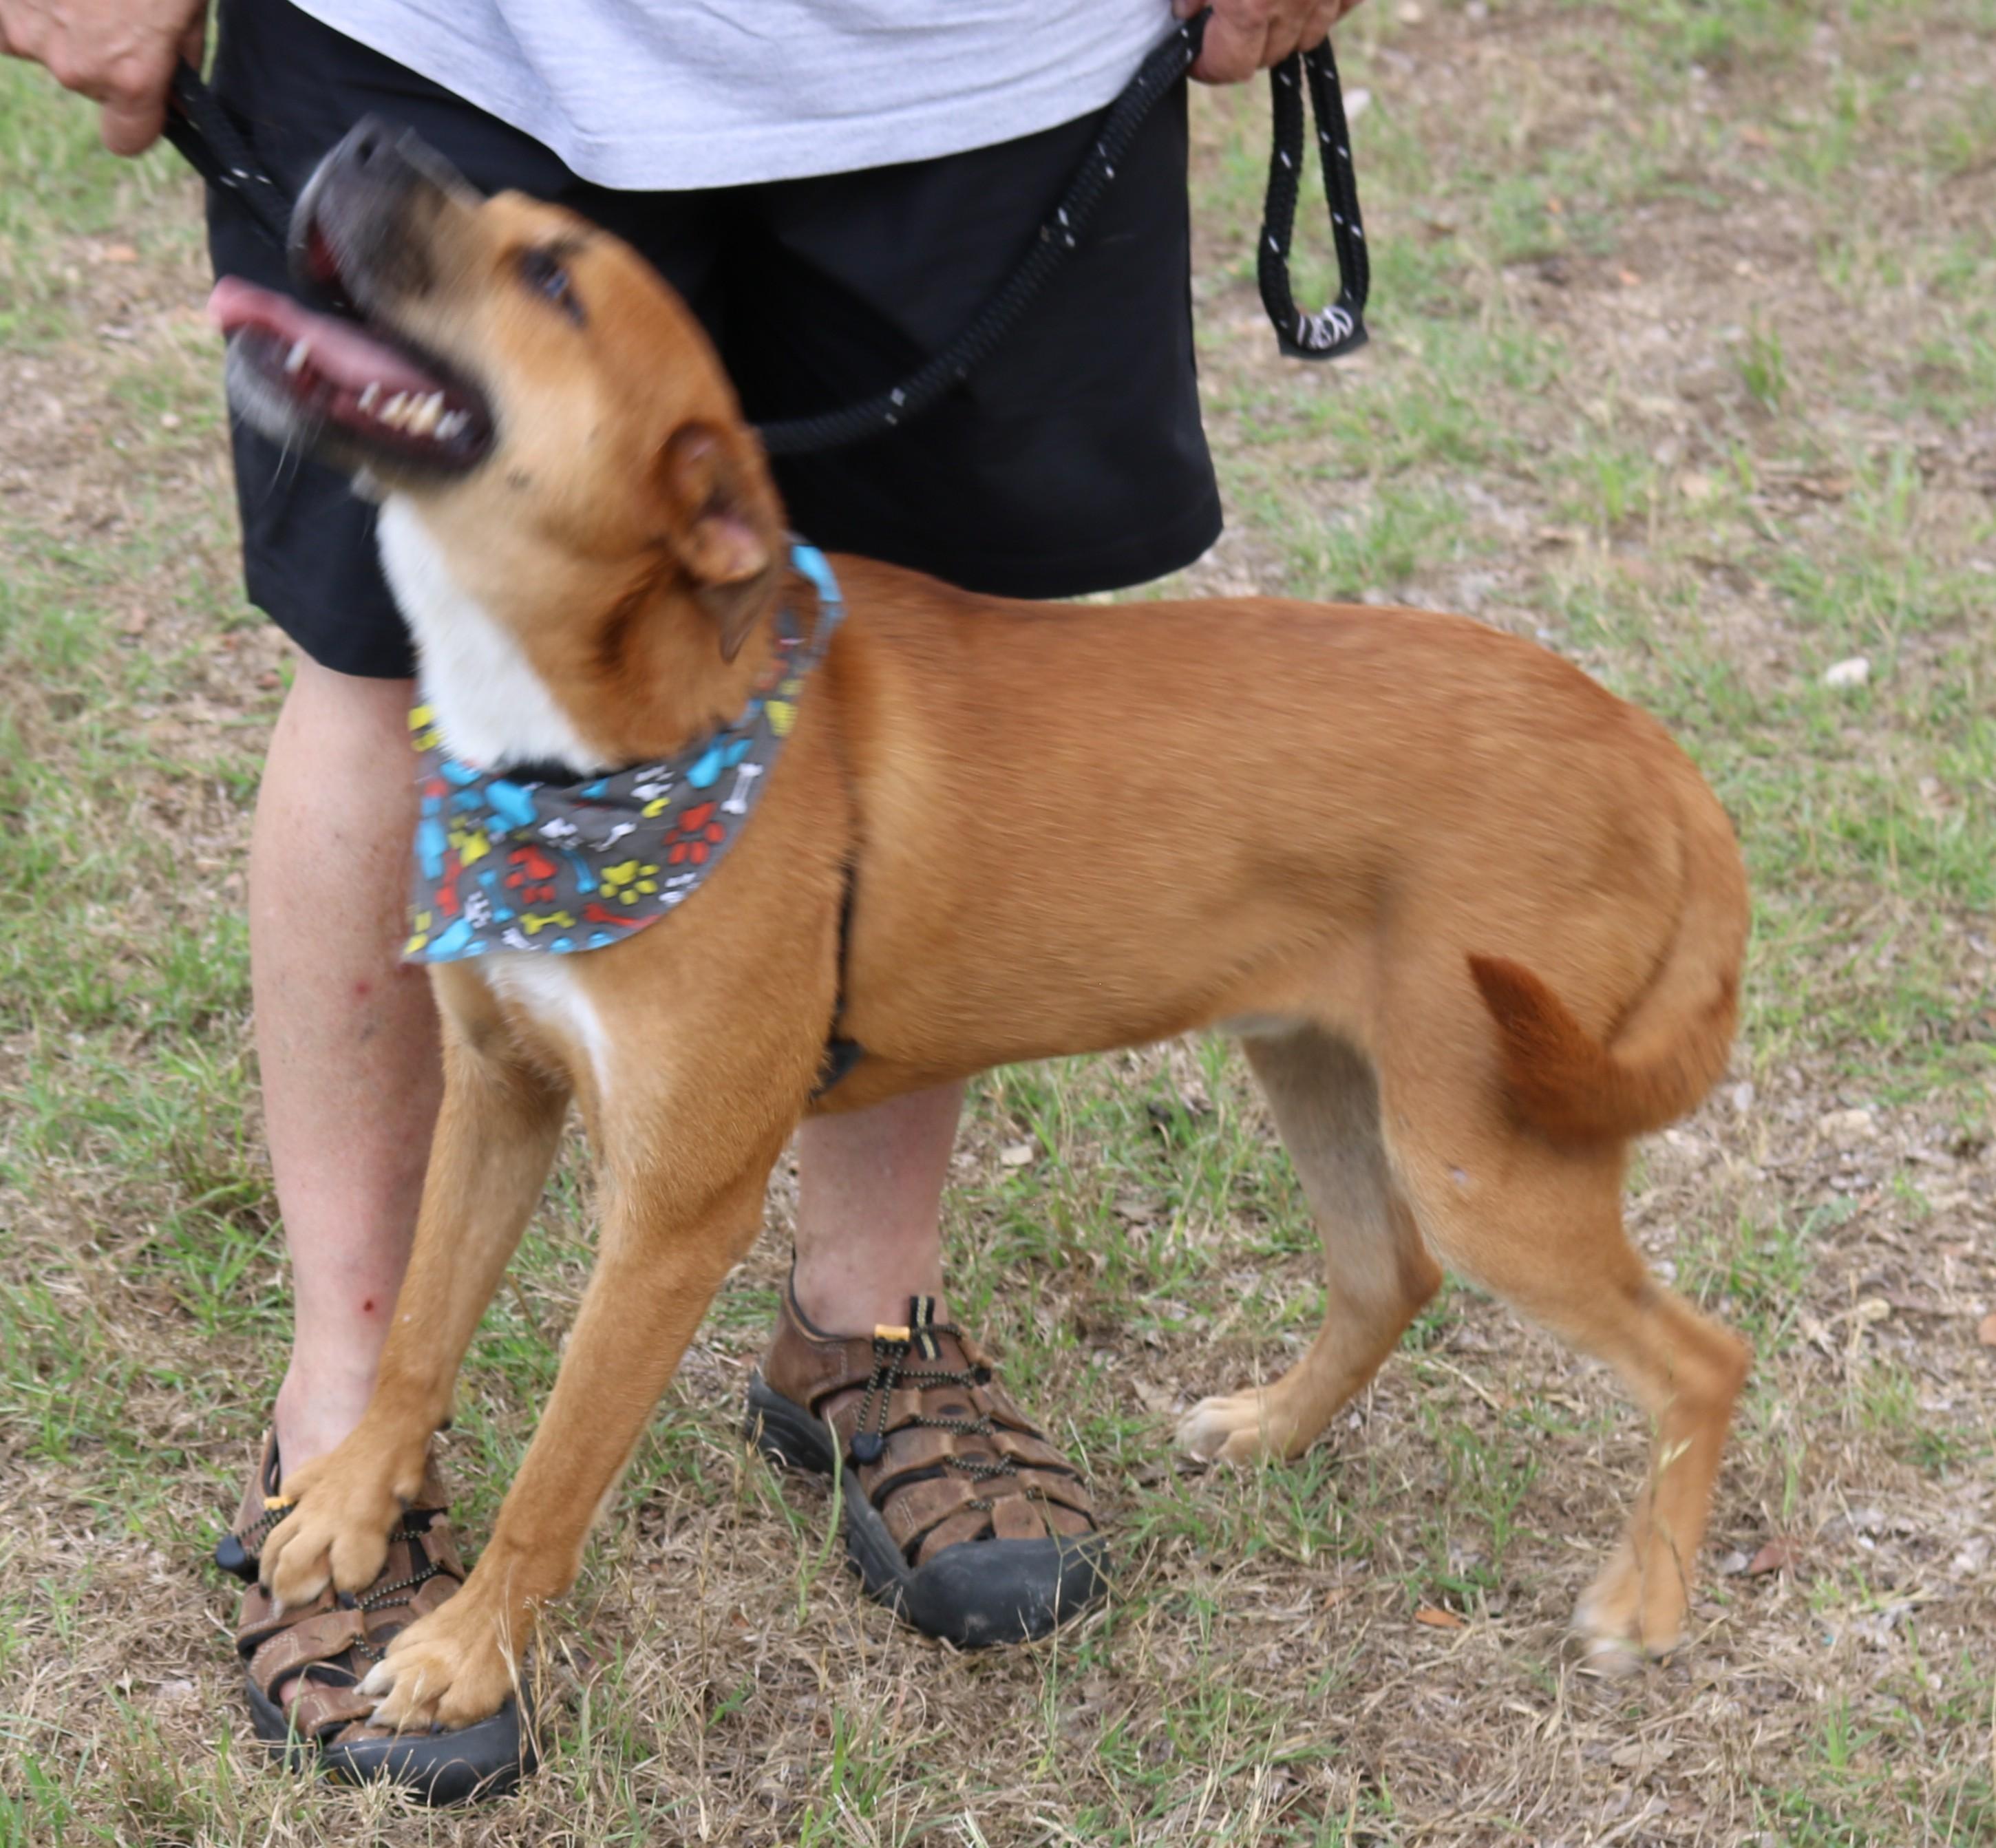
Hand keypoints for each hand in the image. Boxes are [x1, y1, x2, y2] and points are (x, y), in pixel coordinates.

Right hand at [0, 0, 206, 154]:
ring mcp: (29, 31)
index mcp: (131, 79)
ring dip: (66, 23)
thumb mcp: (190, 9)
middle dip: (104, 54)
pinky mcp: (1, 3)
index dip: (139, 120)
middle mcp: (75, 67)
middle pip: (88, 84)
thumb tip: (179, 98)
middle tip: (119, 6)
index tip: (146, 98)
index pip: (127, 140)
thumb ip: (183, 61)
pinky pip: (10, 21)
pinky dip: (29, 9)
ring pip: (49, 47)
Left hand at [1175, 0, 1365, 84]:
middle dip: (1241, 48)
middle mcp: (1297, 2)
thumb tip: (1185, 17)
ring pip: (1306, 38)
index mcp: (1251, 4)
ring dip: (1282, 32)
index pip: (1228, 68)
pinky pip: (1339, 8)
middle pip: (1266, 58)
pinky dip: (1321, 7)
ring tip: (1261, 4)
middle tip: (1222, 23)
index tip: (1193, 57)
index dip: (1206, 66)